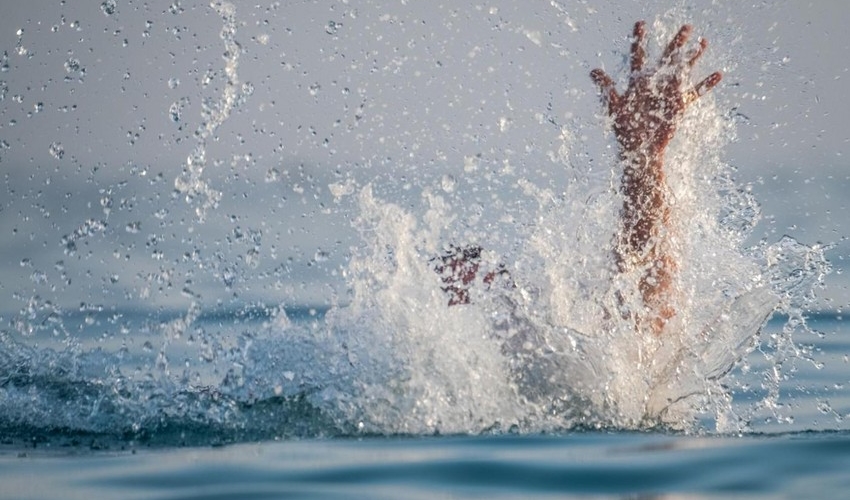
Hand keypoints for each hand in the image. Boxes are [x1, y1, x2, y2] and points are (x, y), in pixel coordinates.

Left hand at [590, 22, 721, 156]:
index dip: (639, 40)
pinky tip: (718, 74)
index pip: (638, 56)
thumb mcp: (616, 107)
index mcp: (638, 82)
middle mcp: (655, 84)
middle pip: (666, 58)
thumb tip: (593, 71)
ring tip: (704, 41)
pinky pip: (695, 92)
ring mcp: (668, 93)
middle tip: (687, 26)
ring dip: (693, 57)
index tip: (641, 23)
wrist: (640, 148)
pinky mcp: (679, 105)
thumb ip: (607, 88)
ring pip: (684, 70)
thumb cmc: (625, 129)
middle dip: (676, 43)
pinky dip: (706, 84)